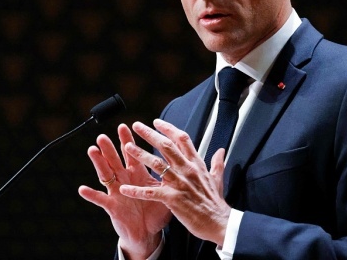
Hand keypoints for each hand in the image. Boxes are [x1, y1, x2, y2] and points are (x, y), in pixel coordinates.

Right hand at [78, 123, 170, 258]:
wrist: (147, 233)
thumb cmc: (155, 210)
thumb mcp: (163, 189)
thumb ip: (169, 174)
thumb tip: (183, 158)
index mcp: (138, 173)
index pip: (132, 153)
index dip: (127, 140)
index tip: (125, 126)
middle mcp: (125, 179)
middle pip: (115, 159)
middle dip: (110, 147)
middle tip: (103, 135)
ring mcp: (116, 192)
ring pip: (106, 174)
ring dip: (99, 162)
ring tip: (92, 150)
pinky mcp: (112, 206)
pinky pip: (100, 200)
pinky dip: (91, 194)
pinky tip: (82, 188)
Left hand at [119, 119, 230, 245]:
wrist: (220, 224)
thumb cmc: (216, 204)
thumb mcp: (218, 179)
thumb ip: (217, 163)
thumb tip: (221, 150)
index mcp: (197, 164)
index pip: (182, 139)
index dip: (168, 129)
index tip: (156, 122)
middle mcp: (188, 170)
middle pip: (167, 146)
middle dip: (150, 134)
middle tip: (136, 125)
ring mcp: (180, 184)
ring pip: (157, 164)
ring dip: (141, 154)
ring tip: (127, 147)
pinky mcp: (173, 199)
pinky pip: (152, 192)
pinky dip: (137, 191)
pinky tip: (124, 189)